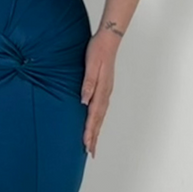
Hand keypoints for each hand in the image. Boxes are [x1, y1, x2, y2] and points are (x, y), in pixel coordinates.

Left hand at [81, 28, 119, 156]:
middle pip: (99, 120)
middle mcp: (105, 93)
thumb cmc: (98, 50)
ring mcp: (106, 91)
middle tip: (91, 152)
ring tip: (93, 143)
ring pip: (100, 116)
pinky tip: (95, 122)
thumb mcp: (91, 65)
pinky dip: (98, 119)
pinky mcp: (105, 87)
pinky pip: (101, 108)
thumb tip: (84, 101)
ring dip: (97, 130)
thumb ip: (88, 83)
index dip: (90, 131)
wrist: (109, 39)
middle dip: (95, 136)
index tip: (87, 145)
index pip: (94, 115)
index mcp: (101, 90)